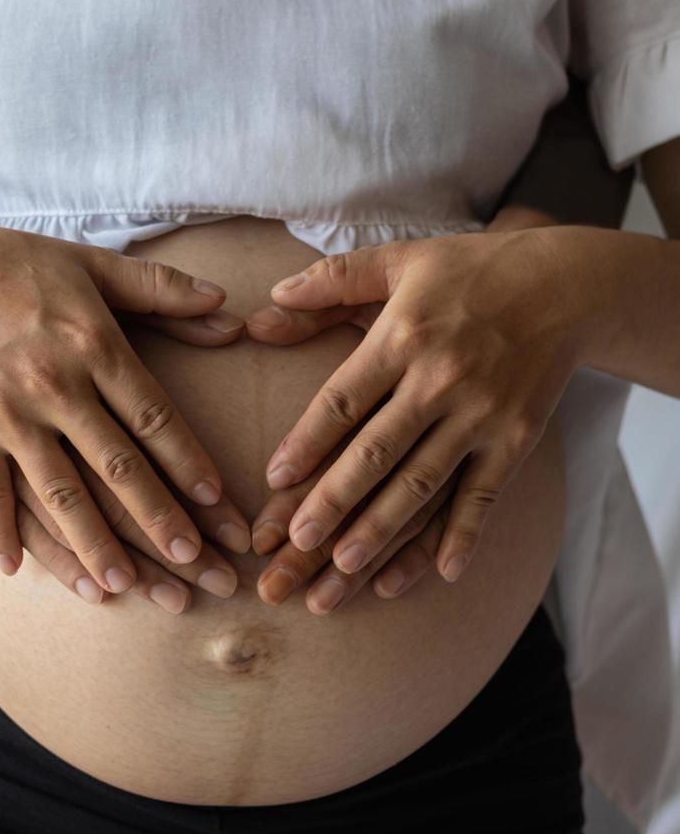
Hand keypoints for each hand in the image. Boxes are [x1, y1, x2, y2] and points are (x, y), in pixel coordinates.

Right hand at [0, 210, 250, 596]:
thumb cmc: (15, 266)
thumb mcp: (93, 264)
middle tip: (198, 568)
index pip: (155, 417)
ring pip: (60, 495)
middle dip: (160, 524)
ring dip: (94, 547)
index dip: (190, 465)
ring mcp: (5, 416)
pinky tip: (17, 570)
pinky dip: (1, 535)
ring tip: (123, 587)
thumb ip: (162, 289)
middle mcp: (53, 385)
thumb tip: (230, 308)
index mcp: (93, 344)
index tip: (219, 506)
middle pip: (118, 469)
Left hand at [244, 228, 588, 584]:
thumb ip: (330, 283)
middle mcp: (440, 380)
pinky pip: (485, 493)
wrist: (569, 282)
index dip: (306, 442)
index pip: (342, 400)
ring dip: (382, 529)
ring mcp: (482, 413)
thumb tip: (265, 308)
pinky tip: (440, 573)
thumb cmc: (469, 271)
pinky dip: (464, 535)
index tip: (274, 480)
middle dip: (333, 502)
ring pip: (423, 482)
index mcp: (402, 337)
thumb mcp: (398, 260)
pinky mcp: (517, 437)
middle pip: (376, 452)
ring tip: (344, 567)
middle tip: (295, 544)